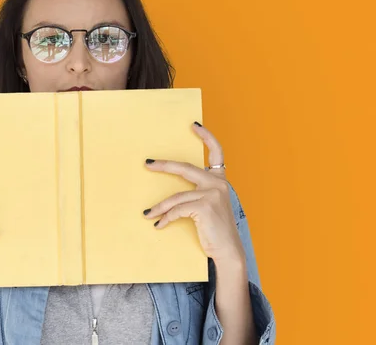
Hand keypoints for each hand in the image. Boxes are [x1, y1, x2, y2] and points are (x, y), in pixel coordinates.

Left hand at [143, 122, 244, 264]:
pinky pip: (177, 210)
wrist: (227, 250)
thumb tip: (172, 193)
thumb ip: (198, 193)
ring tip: (148, 213)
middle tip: (148, 163)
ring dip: (159, 207)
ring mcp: (212, 194)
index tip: (194, 125)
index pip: (217, 152)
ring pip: (176, 197)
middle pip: (185, 168)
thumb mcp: (209, 206)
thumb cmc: (215, 229)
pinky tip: (159, 224)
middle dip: (164, 166)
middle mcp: (218, 184)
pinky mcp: (204, 206)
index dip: (207, 137)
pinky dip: (165, 218)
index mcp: (220, 180)